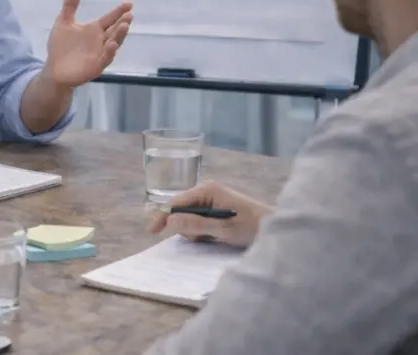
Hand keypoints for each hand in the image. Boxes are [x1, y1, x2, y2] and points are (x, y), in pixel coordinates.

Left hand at [43, 0, 132, 87]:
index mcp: (95, 30)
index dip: (119, 11)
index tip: (129, 4)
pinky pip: (105, 59)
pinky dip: (109, 52)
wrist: (54, 68)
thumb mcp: (64, 22)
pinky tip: (112, 44)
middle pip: (115, 31)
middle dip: (122, 23)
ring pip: (113, 44)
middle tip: (129, 14)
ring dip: (119, 36)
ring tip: (124, 26)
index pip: (110, 19)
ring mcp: (99, 54)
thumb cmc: (60, 46)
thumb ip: (70, 4)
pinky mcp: (95, 67)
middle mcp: (101, 41)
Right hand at [146, 180, 271, 248]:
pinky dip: (201, 230)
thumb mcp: (224, 229)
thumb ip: (197, 224)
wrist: (276, 229)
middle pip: (180, 209)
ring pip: (188, 216)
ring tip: (213, 237)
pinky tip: (215, 234)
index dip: (162, 216)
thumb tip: (170, 220)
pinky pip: (198, 219)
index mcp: (207, 190)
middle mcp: (206, 190)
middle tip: (202, 239)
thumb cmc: (253, 227)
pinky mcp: (215, 207)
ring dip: (195, 230)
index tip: (152, 232)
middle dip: (186, 226)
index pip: (176, 202)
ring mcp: (211, 198)